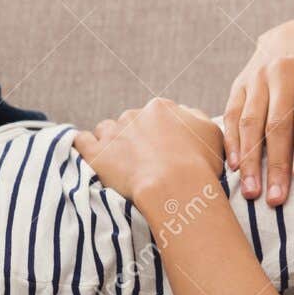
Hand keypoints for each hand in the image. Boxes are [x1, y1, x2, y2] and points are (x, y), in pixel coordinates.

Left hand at [73, 98, 224, 218]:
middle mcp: (134, 114)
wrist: (176, 186)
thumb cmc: (200, 164)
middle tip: (146, 160)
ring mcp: (113, 133)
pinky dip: (85, 145)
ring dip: (111, 141)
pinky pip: (81, 141)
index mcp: (161, 108)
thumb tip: (185, 113)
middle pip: (130, 122)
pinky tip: (93, 155)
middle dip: (135, 137)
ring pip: (105, 129)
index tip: (163, 148)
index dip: (159, 131)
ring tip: (121, 161)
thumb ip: (197, 118)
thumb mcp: (212, 134)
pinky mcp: (96, 153)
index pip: (156, 114)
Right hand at [223, 19, 293, 205]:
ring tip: (252, 192)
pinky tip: (233, 167)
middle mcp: (281, 71)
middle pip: (277, 123)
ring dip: (249, 159)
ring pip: (250, 122)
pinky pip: (232, 114)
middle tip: (276, 198)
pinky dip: (231, 141)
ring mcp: (257, 77)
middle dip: (275, 163)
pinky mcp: (239, 83)